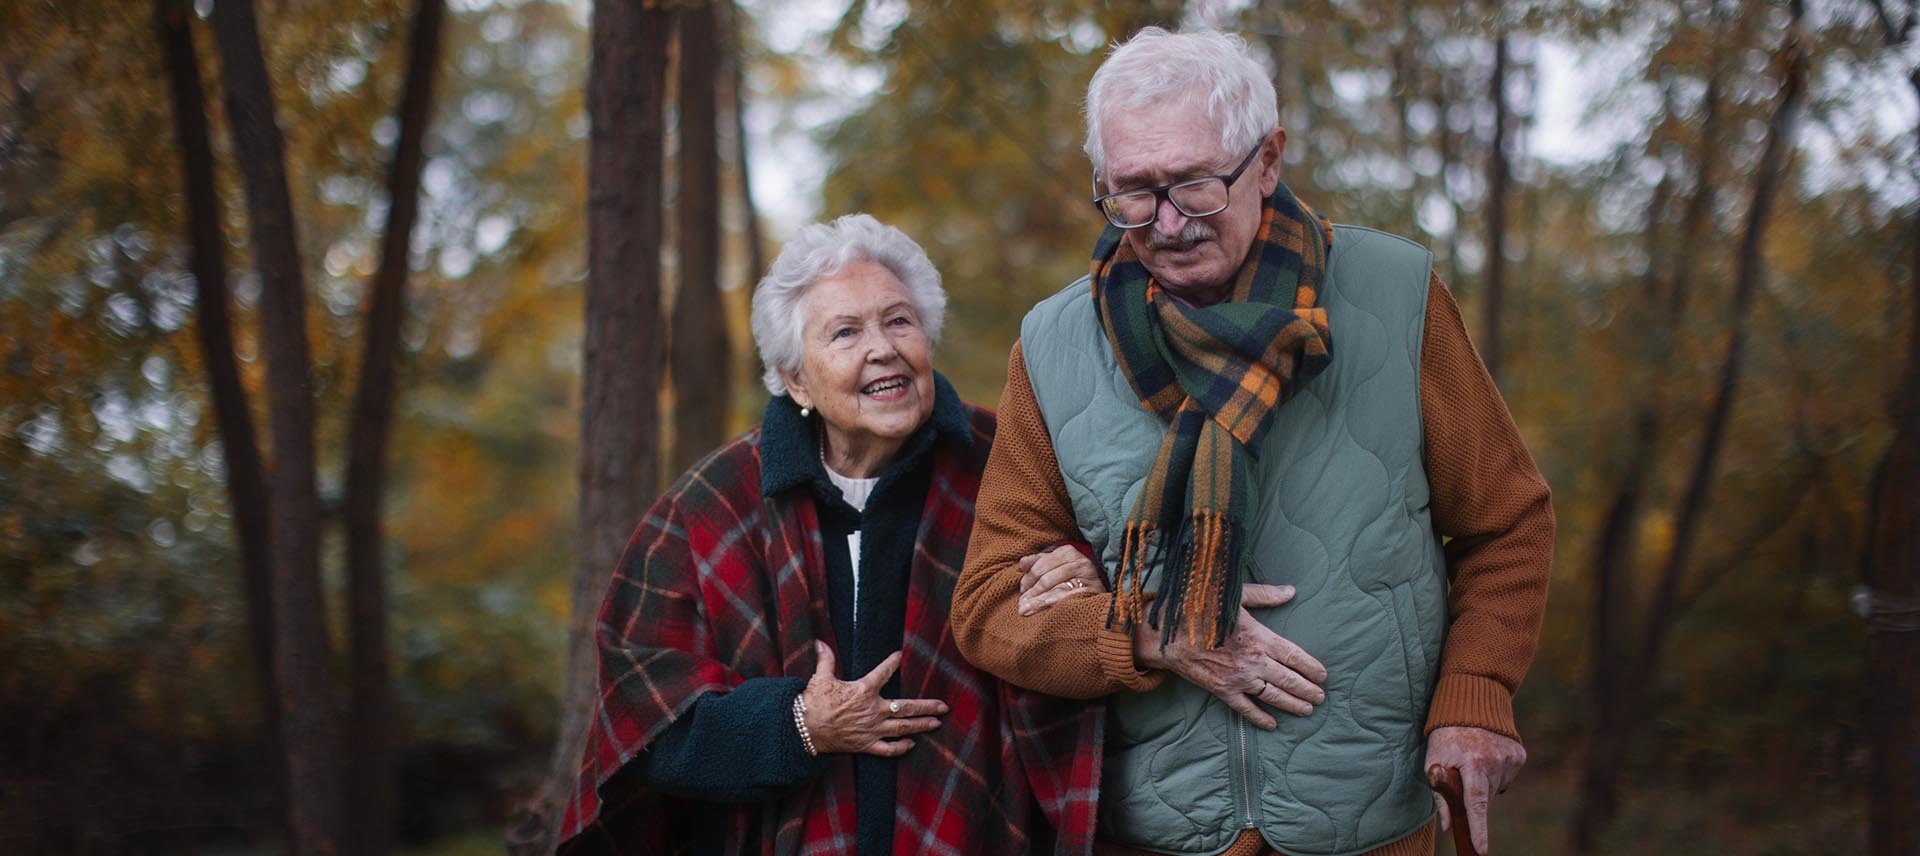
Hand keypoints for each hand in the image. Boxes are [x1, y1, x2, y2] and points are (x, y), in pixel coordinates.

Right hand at [800, 641, 947, 756]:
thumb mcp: (820, 677)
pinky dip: (900, 748)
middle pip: (906, 707)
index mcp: (864, 690)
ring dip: (921, 725)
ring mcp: (872, 729)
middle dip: (927, 706)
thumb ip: (826, 659)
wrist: (804, 729)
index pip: (883, 673)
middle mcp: (873, 710)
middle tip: (943, 706)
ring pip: (903, 728)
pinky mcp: (866, 745)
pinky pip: (887, 749)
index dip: (892, 663)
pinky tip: (911, 744)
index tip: (899, 656)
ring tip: (936, 723)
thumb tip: (819, 642)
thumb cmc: (813, 702)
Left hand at [1017, 545, 1105, 615]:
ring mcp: (1088, 576)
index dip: (1028, 579)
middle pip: (1047, 578)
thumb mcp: (1055, 566)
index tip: (1022, 590)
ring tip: (1026, 610)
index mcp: (1067, 552)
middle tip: (1021, 605)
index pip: (1041, 565)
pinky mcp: (1094, 590)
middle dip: (1032, 592)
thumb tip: (1022, 563)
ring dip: (1039, 600)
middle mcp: (1079, 561)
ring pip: (1057, 588)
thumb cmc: (1072, 577)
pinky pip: (1072, 596)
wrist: (1098, 589)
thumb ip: (1038, 562)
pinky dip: (1059, 600)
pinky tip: (1048, 605)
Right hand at [1131, 583, 1327, 729]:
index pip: (1294, 656)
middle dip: (1308, 690)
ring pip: (1273, 697)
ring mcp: (1238, 678)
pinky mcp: (1222, 690)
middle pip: (1289, 680)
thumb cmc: (1198, 607)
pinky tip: (1272, 725)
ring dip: (1293, 705)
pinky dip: (1260, 718)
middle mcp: (1253, 661)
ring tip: (1308, 710)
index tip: (1323, 675)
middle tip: (1321, 697)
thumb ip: (1265, 595)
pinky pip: (1246, 708)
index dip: (1312, 667)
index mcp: (1259, 637)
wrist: (1164, 633)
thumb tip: (1291, 591)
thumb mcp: (1234, 594)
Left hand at [1425, 725, 1525, 854]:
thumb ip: (1441, 795)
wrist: (1471, 705)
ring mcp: (1510, 758)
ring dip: (1485, 781)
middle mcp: (1495, 760)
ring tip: (1473, 759)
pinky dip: (1496, 772)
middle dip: (1473, 792)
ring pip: (1496, 787)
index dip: (1478, 828)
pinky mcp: (1519, 755)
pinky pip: (1507, 776)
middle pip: (1485, 797)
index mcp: (1472, 762)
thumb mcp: (1434, 761)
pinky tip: (1487, 755)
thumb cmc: (1446, 736)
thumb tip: (1448, 826)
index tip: (1481, 849)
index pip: (1476, 802)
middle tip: (1462, 771)